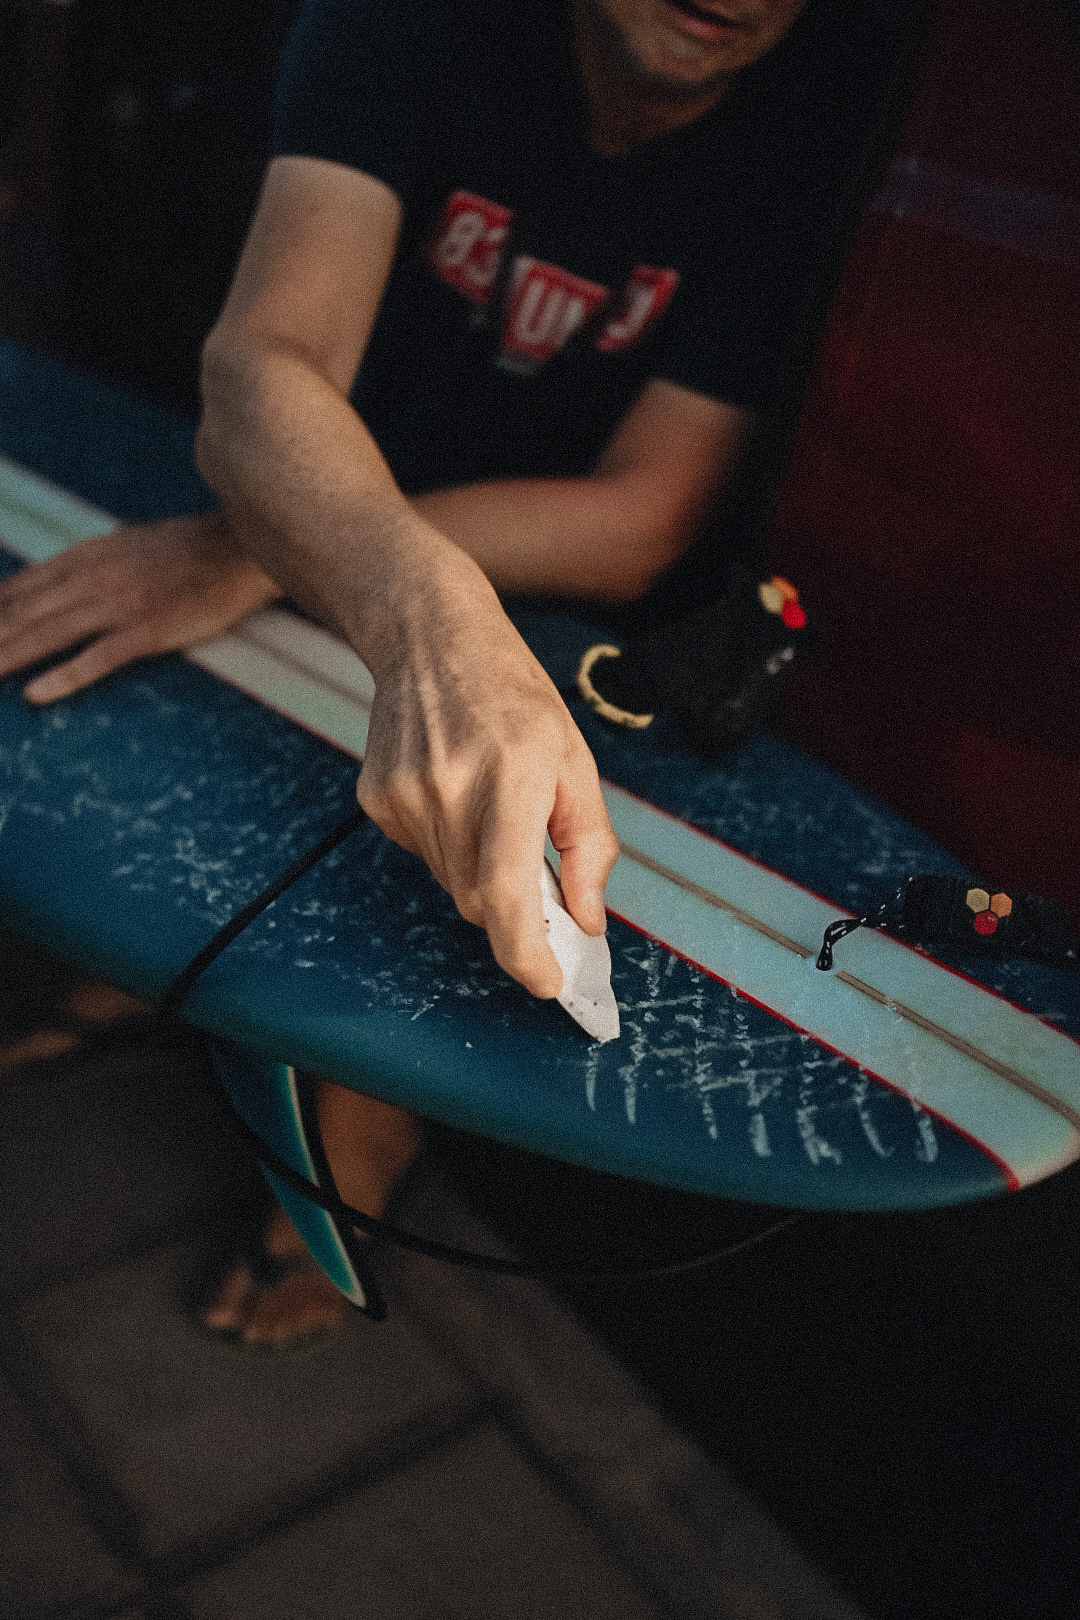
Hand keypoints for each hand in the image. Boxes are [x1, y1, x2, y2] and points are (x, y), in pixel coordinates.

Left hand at [0, 512, 281, 702]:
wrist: (240, 546)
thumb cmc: (190, 550)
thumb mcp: (128, 544)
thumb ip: (89, 564)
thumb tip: (55, 580)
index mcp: (86, 556)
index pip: (18, 587)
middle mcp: (93, 578)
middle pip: (21, 613)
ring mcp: (119, 605)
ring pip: (47, 634)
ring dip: (5, 658)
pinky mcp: (147, 630)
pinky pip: (98, 657)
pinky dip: (64, 676)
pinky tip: (36, 693)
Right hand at [355, 557, 618, 997]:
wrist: (431, 637)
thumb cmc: (515, 697)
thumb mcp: (576, 761)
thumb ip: (588, 846)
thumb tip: (586, 918)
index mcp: (512, 776)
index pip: (508, 892)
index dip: (526, 953)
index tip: (547, 982)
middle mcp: (451, 788)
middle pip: (481, 900)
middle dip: (514, 909)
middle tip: (539, 878)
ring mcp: (405, 795)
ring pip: (451, 883)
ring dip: (480, 872)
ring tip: (492, 808)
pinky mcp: (378, 800)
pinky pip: (422, 856)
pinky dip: (447, 846)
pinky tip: (455, 793)